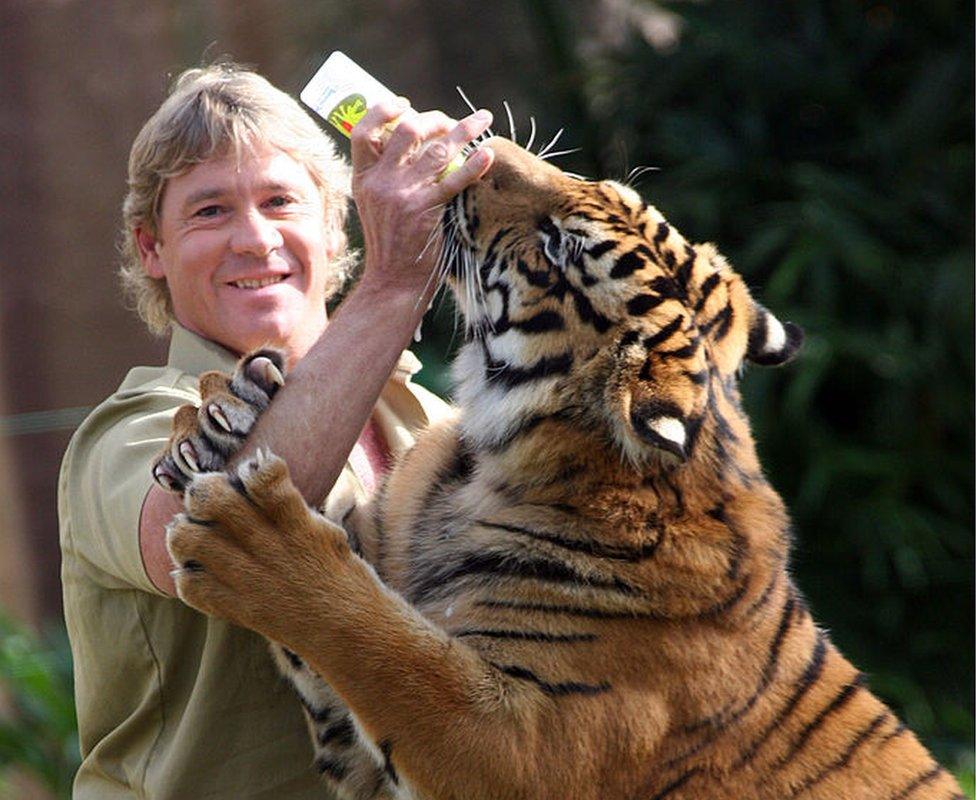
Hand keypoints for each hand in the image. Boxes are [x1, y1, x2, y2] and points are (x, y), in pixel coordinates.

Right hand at [350, 101, 494, 298]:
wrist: (393, 280)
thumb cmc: (390, 242)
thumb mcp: (374, 204)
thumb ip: (385, 175)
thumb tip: (412, 141)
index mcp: (362, 178)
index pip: (363, 131)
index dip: (383, 110)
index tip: (404, 104)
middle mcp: (379, 182)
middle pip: (406, 131)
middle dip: (433, 119)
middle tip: (450, 122)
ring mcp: (402, 195)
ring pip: (435, 149)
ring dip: (463, 130)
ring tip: (482, 120)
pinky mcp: (426, 210)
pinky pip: (454, 180)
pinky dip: (474, 164)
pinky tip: (488, 154)